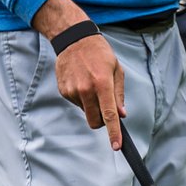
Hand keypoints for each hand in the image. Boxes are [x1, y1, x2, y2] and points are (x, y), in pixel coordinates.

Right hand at [34, 0, 125, 148]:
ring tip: (90, 84)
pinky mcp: (64, 91)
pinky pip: (76, 104)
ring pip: (86, 112)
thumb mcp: (116, 70)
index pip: (109, 115)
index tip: (116, 146)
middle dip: (101, 121)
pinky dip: (81, 98)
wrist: (74, 39)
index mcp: (102, 84)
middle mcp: (86, 90)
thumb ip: (118, 94)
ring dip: (91, 105)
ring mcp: (73, 91)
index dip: (113, 133)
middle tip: (104, 107)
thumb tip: (121, 114)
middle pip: (94, 122)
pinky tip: (81, 81)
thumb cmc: (99, 53)